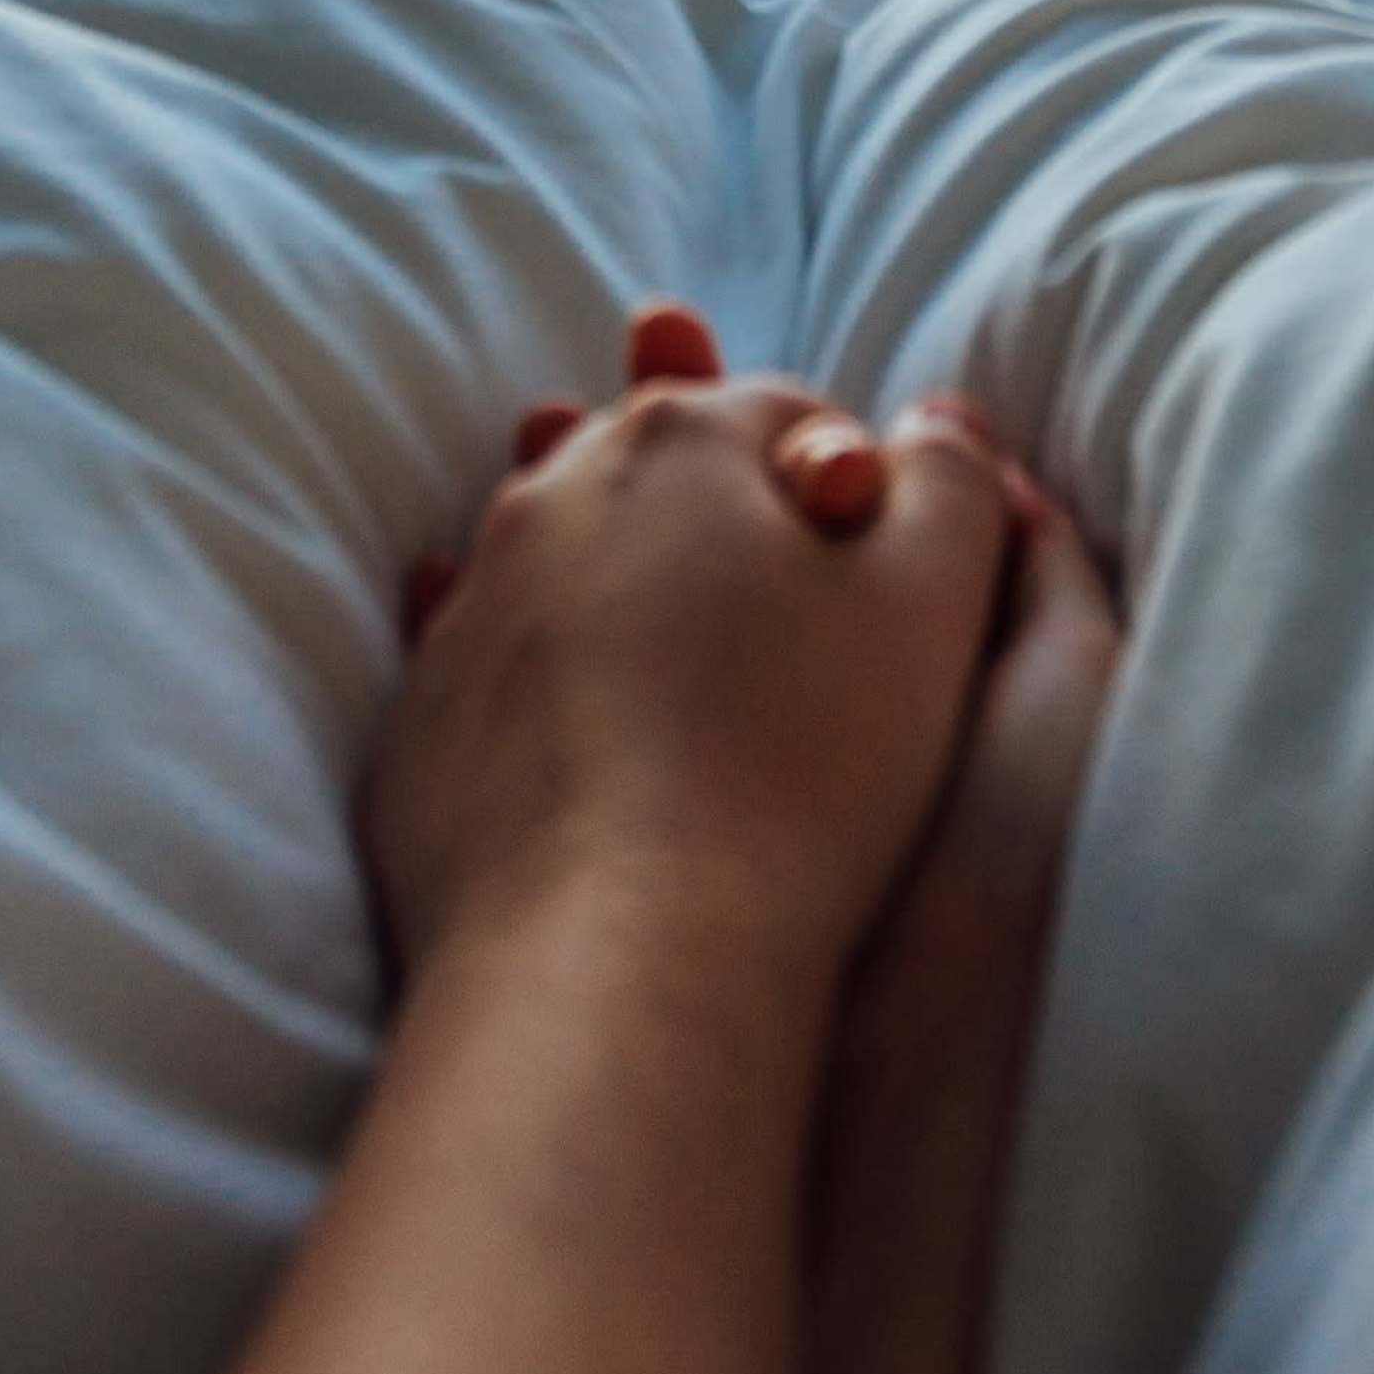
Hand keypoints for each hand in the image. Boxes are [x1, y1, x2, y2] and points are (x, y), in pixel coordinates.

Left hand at [365, 306, 1018, 1013]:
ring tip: (709, 714)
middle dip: (733, 540)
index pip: (782, 414)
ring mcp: (467, 615)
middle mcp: (547, 500)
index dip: (853, 491)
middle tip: (801, 644)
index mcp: (675, 438)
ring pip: (574, 580)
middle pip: (666, 486)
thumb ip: (951, 479)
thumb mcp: (933, 597)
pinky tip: (610, 775)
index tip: (885, 583)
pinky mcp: (421, 732)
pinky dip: (556, 711)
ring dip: (639, 617)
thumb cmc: (800, 767)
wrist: (620, 959)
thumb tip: (934, 425)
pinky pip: (501, 689)